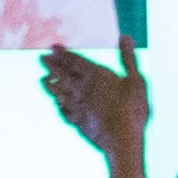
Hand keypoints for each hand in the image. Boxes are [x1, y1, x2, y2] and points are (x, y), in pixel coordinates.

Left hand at [38, 39, 147, 168]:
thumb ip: (128, 58)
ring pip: (58, 93)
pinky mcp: (77, 122)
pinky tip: (58, 105)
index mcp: (95, 77)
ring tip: (42, 80)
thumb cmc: (133, 110)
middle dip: (51, 65)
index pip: (74, 61)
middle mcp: (82, 90)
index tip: (53, 47)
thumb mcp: (136, 80)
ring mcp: (77, 107)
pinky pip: (63, 111)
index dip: (63, 53)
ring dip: (49, 85)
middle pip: (61, 75)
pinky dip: (59, 106)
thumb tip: (125, 36)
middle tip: (41, 58)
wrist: (122, 141)